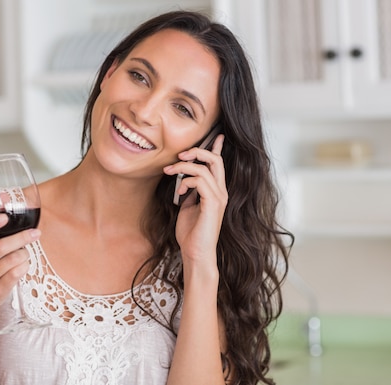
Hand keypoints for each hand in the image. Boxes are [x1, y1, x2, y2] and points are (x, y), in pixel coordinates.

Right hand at [0, 214, 39, 324]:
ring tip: (24, 253)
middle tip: (36, 232)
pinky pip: (18, 273)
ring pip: (13, 259)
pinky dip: (25, 266)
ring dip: (24, 254)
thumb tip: (8, 213)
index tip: (3, 217)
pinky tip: (22, 265)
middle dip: (22, 238)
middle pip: (1, 247)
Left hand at [164, 134, 226, 266]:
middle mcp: (220, 192)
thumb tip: (184, 181)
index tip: (217, 136)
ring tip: (170, 171)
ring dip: (183, 166)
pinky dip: (187, 180)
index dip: (217, 148)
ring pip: (205, 168)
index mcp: (216, 192)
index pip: (219, 165)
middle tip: (179, 155)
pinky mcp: (213, 204)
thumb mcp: (188, 208)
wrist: (195, 254)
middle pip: (215, 160)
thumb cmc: (191, 234)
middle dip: (197, 152)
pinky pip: (201, 180)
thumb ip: (190, 193)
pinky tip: (179, 190)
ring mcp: (218, 197)